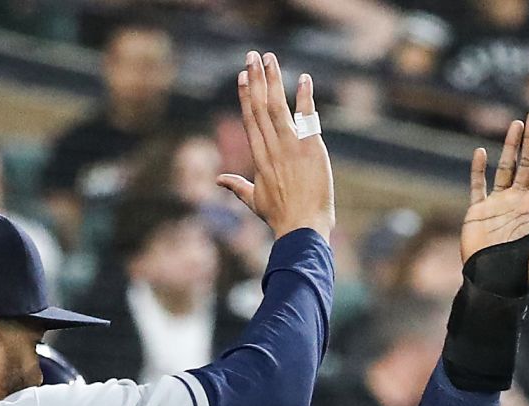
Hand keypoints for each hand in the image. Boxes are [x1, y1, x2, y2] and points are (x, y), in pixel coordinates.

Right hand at [217, 51, 335, 239]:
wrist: (302, 227)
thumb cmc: (279, 216)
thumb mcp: (253, 200)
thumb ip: (236, 185)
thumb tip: (217, 180)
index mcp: (258, 156)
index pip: (250, 118)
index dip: (246, 95)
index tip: (243, 75)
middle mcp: (271, 147)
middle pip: (259, 106)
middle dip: (255, 78)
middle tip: (252, 55)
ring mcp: (290, 146)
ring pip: (277, 105)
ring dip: (273, 79)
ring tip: (269, 58)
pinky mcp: (310, 148)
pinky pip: (306, 117)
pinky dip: (305, 97)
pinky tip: (303, 78)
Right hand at [463, 110, 528, 291]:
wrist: (494, 286)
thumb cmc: (525, 274)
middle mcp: (518, 202)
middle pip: (527, 164)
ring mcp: (498, 205)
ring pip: (505, 168)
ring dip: (510, 146)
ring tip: (516, 123)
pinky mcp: (477, 212)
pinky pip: (477, 186)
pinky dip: (477, 170)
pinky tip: (480, 152)